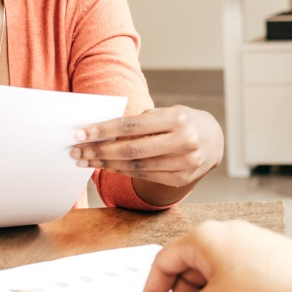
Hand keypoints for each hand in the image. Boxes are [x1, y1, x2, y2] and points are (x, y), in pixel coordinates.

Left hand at [71, 106, 223, 187]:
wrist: (214, 141)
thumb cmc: (184, 121)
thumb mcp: (168, 111)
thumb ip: (141, 121)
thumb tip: (102, 131)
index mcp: (178, 118)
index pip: (132, 126)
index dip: (103, 130)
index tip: (81, 133)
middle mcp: (183, 141)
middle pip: (130, 149)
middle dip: (99, 150)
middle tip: (76, 150)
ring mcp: (184, 163)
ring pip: (135, 166)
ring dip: (105, 163)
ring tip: (85, 160)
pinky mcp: (180, 179)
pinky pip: (144, 175)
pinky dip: (122, 171)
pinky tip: (106, 166)